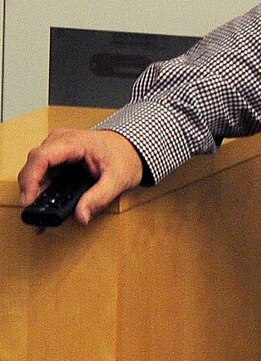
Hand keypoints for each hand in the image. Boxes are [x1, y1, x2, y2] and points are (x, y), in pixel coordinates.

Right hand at [18, 128, 144, 225]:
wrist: (132, 149)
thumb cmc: (125, 158)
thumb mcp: (118, 180)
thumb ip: (99, 198)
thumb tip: (81, 216)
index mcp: (73, 142)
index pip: (41, 157)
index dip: (30, 179)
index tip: (29, 201)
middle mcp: (59, 142)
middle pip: (33, 166)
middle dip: (30, 192)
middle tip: (34, 217)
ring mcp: (56, 150)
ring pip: (35, 172)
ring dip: (34, 194)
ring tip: (38, 218)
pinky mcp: (56, 159)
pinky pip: (42, 175)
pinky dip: (41, 192)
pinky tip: (43, 208)